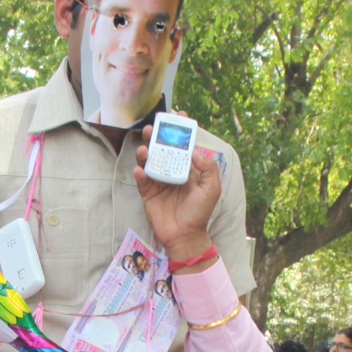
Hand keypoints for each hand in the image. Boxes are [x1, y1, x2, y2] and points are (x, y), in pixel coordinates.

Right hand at [133, 125, 221, 265]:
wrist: (185, 235)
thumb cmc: (200, 212)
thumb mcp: (212, 188)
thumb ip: (208, 168)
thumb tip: (195, 151)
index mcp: (188, 168)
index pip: (183, 145)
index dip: (180, 131)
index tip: (178, 116)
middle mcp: (172, 171)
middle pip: (162, 148)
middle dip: (157, 136)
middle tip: (152, 128)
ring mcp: (158, 181)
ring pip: (149, 161)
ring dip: (145, 152)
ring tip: (144, 149)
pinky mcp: (147, 192)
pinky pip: (142, 179)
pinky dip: (139, 173)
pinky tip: (140, 170)